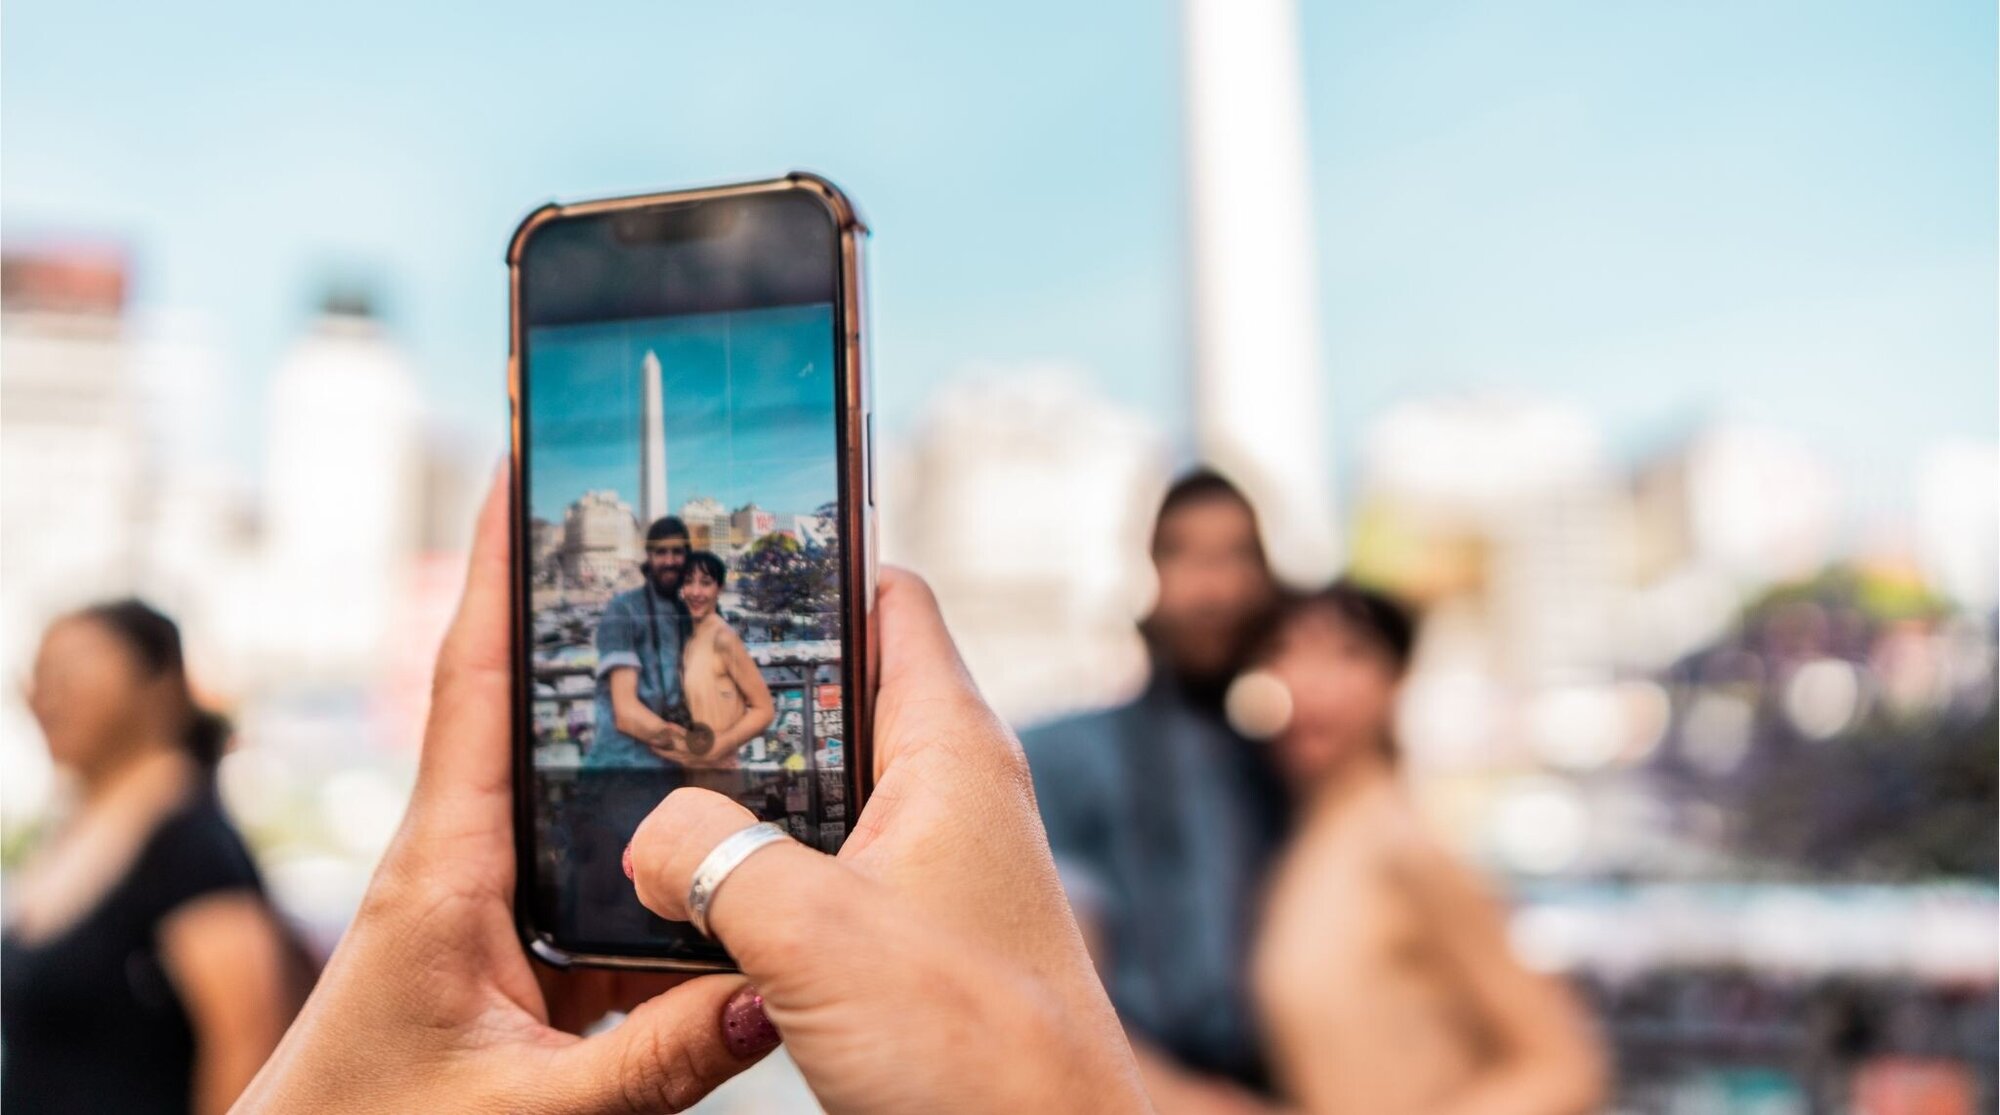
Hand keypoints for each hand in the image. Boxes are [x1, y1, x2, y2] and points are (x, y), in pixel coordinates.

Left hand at [234, 474, 774, 1113]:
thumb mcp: (525, 1111)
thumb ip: (654, 1063)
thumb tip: (773, 994)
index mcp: (442, 868)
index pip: (473, 683)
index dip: (498, 569)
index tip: (523, 465)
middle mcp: (463, 863)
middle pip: (535, 712)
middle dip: (592, 620)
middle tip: (666, 538)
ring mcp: (490, 904)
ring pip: (585, 803)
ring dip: (648, 747)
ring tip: (733, 678)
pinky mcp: (516, 954)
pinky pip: (608, 887)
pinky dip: (664, 863)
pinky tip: (734, 861)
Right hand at [627, 569, 1148, 1114]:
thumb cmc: (981, 1052)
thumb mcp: (816, 934)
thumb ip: (715, 858)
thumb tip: (651, 841)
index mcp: (951, 748)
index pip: (889, 602)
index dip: (811, 565)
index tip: (720, 556)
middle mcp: (947, 792)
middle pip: (838, 694)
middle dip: (742, 687)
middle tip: (643, 675)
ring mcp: (928, 865)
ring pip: (817, 792)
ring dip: (737, 792)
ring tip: (634, 780)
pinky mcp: (907, 936)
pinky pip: (816, 871)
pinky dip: (753, 870)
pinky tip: (685, 895)